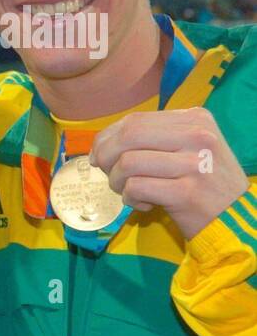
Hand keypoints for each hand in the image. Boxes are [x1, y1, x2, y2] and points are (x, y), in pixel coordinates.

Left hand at [90, 107, 248, 239]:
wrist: (236, 216)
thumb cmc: (203, 182)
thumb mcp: (186, 148)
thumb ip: (151, 139)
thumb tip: (100, 145)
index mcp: (195, 119)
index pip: (134, 120)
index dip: (106, 138)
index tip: (99, 156)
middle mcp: (198, 136)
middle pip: (128, 136)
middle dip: (106, 157)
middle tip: (109, 175)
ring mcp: (194, 163)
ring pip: (128, 163)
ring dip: (118, 182)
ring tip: (130, 192)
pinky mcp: (187, 192)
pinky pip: (136, 188)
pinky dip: (131, 199)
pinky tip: (145, 204)